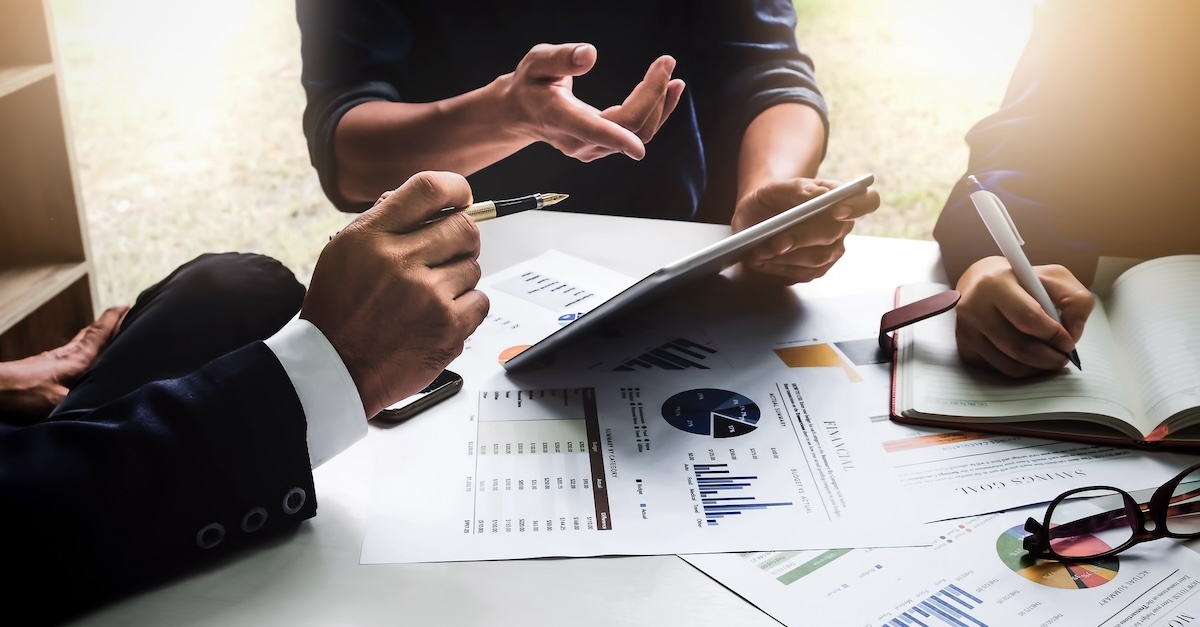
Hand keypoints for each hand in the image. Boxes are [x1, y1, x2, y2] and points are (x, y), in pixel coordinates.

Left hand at [0, 305, 127, 420]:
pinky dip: (83, 346)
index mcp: (77, 358)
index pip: (100, 333)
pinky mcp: (44, 367)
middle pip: (91, 332)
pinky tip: (82, 356)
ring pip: (81, 341)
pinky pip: (71, 351)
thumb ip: (84, 399)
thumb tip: (106, 402)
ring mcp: (54, 359)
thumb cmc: (25, 393)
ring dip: (96, 334)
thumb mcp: (60, 401)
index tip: (127, 306)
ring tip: (108, 332)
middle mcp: (68, 354)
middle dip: (108, 322)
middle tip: (122, 313)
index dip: (115, 319)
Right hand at [302, 171, 489, 417]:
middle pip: (464, 227)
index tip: (462, 197)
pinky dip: (466, 308)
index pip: (428, 189)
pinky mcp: (448, 327)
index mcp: (371, 237)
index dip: (455, 189)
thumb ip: (384, 223)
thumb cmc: (339, 313)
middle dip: (462, 238)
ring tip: (428, 297)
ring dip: (458, 278)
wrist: (334, 369)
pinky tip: (438, 317)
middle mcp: (400, 261)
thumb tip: (429, 204)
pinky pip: (480, 301)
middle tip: (448, 254)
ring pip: (473, 267)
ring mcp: (428, 295)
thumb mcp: (344, 252)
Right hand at [501, 43, 684, 161]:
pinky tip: (668, 91)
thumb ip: (561, 58)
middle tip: (666, 63)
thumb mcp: (537, 62)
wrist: (523, 113)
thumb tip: (589, 54)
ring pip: (638, 133)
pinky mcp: (603, 147)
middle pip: (628, 127)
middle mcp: (579, 140)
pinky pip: (637, 134)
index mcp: (561, 118)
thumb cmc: (530, 85)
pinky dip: (656, 112)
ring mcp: (592, 149)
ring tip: (673, 77)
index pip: (594, 131)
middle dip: (653, 96)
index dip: (617, 138)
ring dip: (660, 105)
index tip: (638, 145)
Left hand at [732, 178, 879, 283]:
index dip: (857, 206)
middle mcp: (842, 226)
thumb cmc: (770, 200)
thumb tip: (816, 195)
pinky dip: (780, 268)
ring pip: (818, 258)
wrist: (757, 219)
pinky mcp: (817, 269)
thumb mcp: (774, 188)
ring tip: (761, 252)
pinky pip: (804, 273)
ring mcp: (832, 250)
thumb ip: (795, 188)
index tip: (836, 210)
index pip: (867, 200)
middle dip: (803, 238)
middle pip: (834, 233)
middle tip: (777, 242)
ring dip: (787, 256)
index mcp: (839, 197)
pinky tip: (763, 260)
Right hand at [954, 256, 1093, 376]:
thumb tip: (1072, 333)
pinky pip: (999, 369)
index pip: (1028, 317)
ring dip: (1037, 368)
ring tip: (1050, 359)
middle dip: (1049, 358)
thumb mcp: (1054, 278)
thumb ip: (1075, 300)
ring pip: (1009, 364)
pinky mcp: (964, 346)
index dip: (1053, 335)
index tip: (1068, 343)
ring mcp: (966, 329)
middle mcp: (974, 306)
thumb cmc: (1021, 281)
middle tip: (1063, 358)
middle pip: (1018, 346)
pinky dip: (1021, 369)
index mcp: (996, 283)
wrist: (980, 282)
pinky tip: (1029, 358)